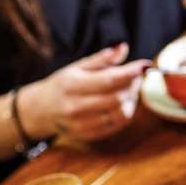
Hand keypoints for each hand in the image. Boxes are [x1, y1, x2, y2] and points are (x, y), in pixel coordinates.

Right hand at [18, 42, 145, 140]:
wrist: (41, 111)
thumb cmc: (62, 85)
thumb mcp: (77, 67)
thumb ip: (101, 59)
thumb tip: (123, 48)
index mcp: (71, 85)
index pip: (108, 80)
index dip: (129, 73)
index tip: (144, 65)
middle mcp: (76, 107)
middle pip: (117, 97)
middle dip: (133, 85)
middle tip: (136, 76)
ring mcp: (82, 124)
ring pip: (121, 113)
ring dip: (132, 100)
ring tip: (129, 89)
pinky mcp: (89, 136)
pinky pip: (117, 125)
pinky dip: (126, 112)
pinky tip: (123, 103)